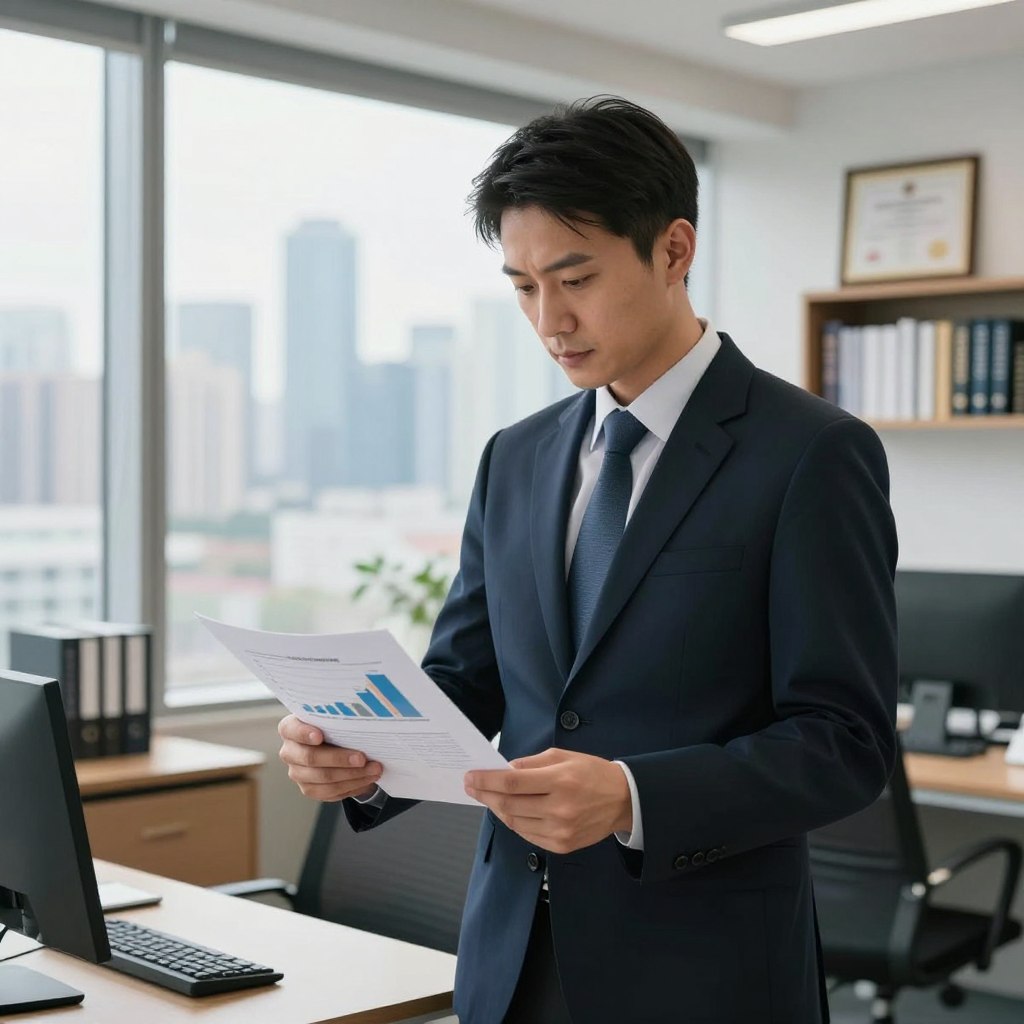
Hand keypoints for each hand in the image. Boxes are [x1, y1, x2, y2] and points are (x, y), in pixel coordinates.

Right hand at [277, 714, 382, 801]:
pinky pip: (330, 792)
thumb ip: (339, 719)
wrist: (335, 746)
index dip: (304, 733)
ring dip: (352, 775)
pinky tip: (367, 779)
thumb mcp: (333, 718)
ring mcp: (297, 773)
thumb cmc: (333, 727)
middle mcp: (289, 752)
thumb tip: (362, 721)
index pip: (291, 730)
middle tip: (362, 758)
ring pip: (323, 778)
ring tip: (374, 770)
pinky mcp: (309, 789)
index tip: (320, 736)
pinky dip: (352, 786)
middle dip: (339, 758)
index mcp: (290, 728)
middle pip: (310, 758)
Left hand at [464, 748, 631, 853]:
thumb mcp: (563, 756)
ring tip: (488, 797)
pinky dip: (514, 822)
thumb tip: (505, 770)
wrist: (623, 801)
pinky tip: (508, 811)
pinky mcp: (562, 846)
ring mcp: (560, 830)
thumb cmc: (591, 773)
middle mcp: (560, 808)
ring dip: (497, 809)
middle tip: (471, 786)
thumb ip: (532, 764)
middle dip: (485, 794)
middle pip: (510, 804)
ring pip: (515, 822)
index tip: (470, 776)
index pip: (513, 782)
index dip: (487, 780)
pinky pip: (527, 835)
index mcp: (560, 781)